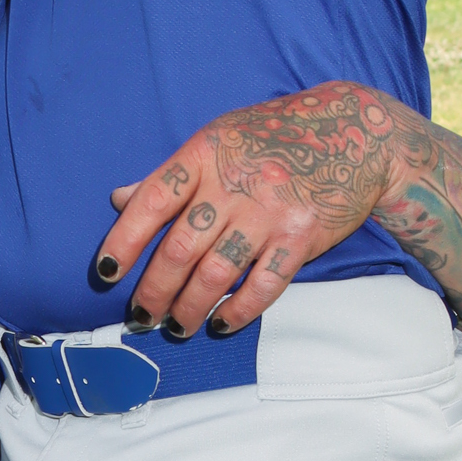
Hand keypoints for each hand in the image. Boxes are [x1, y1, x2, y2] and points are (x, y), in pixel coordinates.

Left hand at [94, 84, 407, 339]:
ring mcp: (270, 212)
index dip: (123, 240)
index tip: (106, 272)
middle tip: (140, 316)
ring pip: (216, 274)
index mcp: (206, 154)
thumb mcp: (218, 140)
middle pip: (180, 248)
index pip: (151, 201)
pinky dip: (238, 311)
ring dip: (189, 308)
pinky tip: (221, 324)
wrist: (355, 134)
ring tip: (175, 327)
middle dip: (154, 291)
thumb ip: (172, 175)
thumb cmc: (275, 136)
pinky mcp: (302, 236)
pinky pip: (263, 286)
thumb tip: (119, 200)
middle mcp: (235, 183)